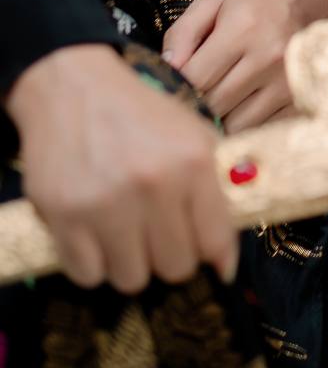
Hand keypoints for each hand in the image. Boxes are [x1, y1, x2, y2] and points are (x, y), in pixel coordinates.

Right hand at [5, 43, 236, 291]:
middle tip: (159, 238)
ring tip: (125, 237)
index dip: (215, 258)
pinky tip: (96, 239)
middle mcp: (153, 185)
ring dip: (131, 264)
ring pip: (131, 279)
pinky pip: (87, 274)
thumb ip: (215, 191)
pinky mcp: (63, 216)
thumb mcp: (193, 136)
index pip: (214, 241)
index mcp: (192, 163)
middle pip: (175, 268)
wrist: (75, 88)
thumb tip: (224, 259)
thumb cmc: (140, 115)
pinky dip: (93, 265)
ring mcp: (105, 203)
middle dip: (170, 257)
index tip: (212, 264)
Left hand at [163, 0, 327, 132]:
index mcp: (242, 30)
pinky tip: (244, 106)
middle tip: (197, 93)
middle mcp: (267, 58)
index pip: (195, 78)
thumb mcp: (213, 2)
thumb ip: (182, 32)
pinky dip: (248, 124)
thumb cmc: (256, 0)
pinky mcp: (300, 98)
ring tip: (222, 99)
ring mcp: (287, 81)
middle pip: (214, 105)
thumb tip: (166, 68)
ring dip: (223, 118)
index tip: (176, 84)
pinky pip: (262, 129)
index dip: (179, 86)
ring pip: (237, 124)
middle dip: (199, 103)